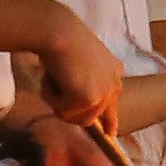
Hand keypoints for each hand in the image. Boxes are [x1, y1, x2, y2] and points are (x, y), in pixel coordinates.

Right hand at [35, 18, 128, 134]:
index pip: (113, 105)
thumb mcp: (82, 62)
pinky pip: (62, 112)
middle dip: (66, 106)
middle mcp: (115, 85)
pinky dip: (51, 96)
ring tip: (54, 76)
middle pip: (88, 118)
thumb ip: (88, 80)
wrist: (60, 31)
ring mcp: (104, 94)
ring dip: (57, 101)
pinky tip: (53, 76)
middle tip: (55, 82)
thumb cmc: (63, 40)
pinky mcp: (90, 100)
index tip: (110, 134)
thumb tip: (83, 105)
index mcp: (115, 73)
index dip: (110, 121)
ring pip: (73, 117)